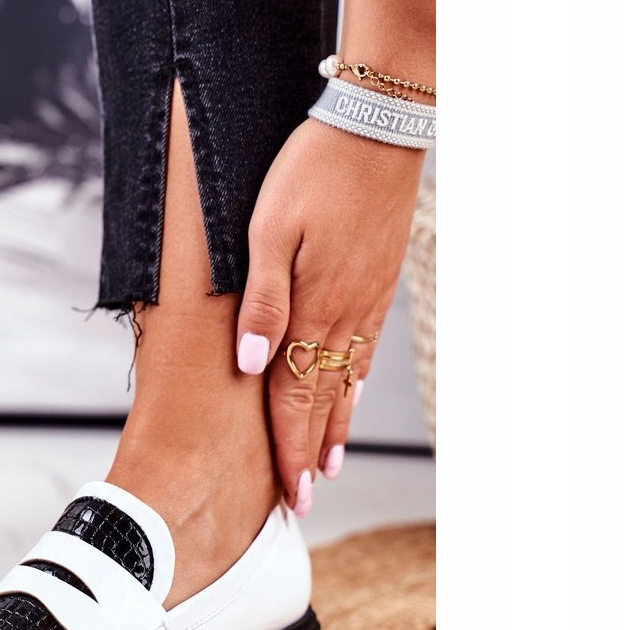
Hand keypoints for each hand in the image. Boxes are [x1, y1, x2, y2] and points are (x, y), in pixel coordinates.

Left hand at [235, 117, 425, 514]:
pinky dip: (354, 384)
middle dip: (311, 451)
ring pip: (347, 379)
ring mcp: (365, 300)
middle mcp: (344, 315)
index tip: (291, 494)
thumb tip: (253, 364)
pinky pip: (364, 349)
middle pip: (324, 400)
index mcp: (312, 308)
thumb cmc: (310, 173)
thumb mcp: (267, 229)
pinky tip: (348, 395)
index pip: (296, 397)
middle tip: (306, 498)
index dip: (290, 448)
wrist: (376, 131)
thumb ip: (262, 300)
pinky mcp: (376, 282)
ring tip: (327, 462)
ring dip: (334, 424)